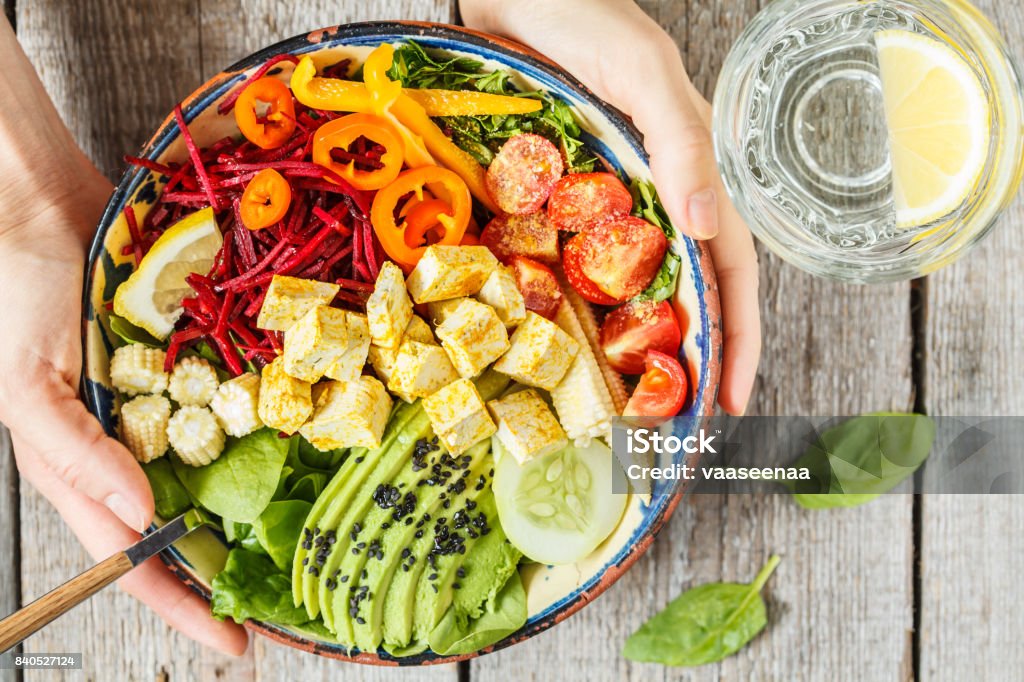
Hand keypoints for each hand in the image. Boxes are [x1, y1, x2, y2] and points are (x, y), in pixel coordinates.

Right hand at [0, 20, 246, 654]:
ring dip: (248, 512)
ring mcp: (157, 412)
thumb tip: (139, 513)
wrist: (45, 212)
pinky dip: (253, 438)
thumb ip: (76, 453)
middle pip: (180, 531)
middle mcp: (123, 450)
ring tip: (299, 543)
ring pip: (209, 480)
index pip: (132, 559)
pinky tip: (291, 450)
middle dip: (225, 573)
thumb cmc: (20, 297)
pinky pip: (223, 416)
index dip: (182, 607)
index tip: (235, 644)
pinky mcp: (182, 374)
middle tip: (281, 603)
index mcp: (77, 470)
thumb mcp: (27, 383)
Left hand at [461, 0, 760, 413]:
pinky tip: (565, 343)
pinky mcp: (555, 199)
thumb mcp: (645, 75)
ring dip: (632, 348)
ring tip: (624, 407)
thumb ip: (682, 143)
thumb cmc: (585, 18)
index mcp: (687, 176)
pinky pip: (571, 264)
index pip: (727, 272)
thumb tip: (706, 226)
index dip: (735, 338)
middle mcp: (650, 200)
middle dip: (686, 362)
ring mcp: (602, 204)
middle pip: (681, 294)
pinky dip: (576, 308)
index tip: (731, 401)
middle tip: (673, 429)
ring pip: (629, 289)